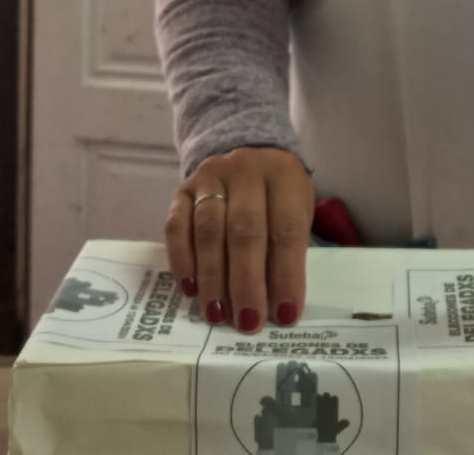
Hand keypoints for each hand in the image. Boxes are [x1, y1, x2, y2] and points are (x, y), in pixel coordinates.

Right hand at [165, 146, 313, 333]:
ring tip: (218, 314)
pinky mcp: (182, 189)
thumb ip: (287, 248)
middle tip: (247, 322)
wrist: (249, 152)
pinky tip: (191, 289)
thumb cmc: (278, 194)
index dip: (286, 274)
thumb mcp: (296, 209)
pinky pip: (177, 226)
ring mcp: (211, 175)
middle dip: (246, 282)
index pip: (287, 228)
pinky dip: (182, 260)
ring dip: (213, 278)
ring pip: (209, 230)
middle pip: (245, 230)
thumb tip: (276, 307)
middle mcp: (245, 169)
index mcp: (283, 174)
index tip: (284, 315)